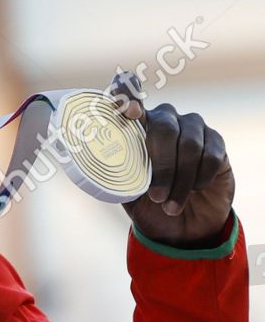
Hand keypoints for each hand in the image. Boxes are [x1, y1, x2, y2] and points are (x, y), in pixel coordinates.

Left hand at [108, 71, 234, 245]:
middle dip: (161, 167)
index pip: (128, 100)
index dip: (127, 97)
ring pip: (189, 146)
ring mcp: (192, 128)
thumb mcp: (128, 194)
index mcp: (136, 128)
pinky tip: (195, 190)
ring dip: (180, 181)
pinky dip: (200, 179)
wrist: (184, 224)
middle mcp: (165, 120)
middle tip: (156, 197)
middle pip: (164, 128)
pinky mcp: (215, 142)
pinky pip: (209, 156)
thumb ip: (118, 176)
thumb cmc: (150, 204)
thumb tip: (105, 169)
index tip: (127, 109)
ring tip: (171, 206)